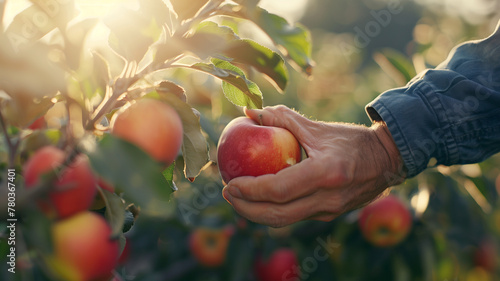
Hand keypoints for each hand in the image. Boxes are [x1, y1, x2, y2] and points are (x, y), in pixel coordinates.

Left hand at [222, 105, 405, 227]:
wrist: (387, 160)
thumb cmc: (351, 140)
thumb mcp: (317, 127)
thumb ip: (282, 118)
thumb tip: (250, 113)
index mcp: (325, 173)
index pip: (279, 189)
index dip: (250, 190)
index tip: (229, 184)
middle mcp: (328, 198)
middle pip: (278, 214)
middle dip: (247, 208)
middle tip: (227, 194)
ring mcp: (330, 211)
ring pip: (285, 220)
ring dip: (257, 213)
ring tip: (238, 198)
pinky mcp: (329, 215)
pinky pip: (295, 216)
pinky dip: (274, 210)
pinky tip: (260, 198)